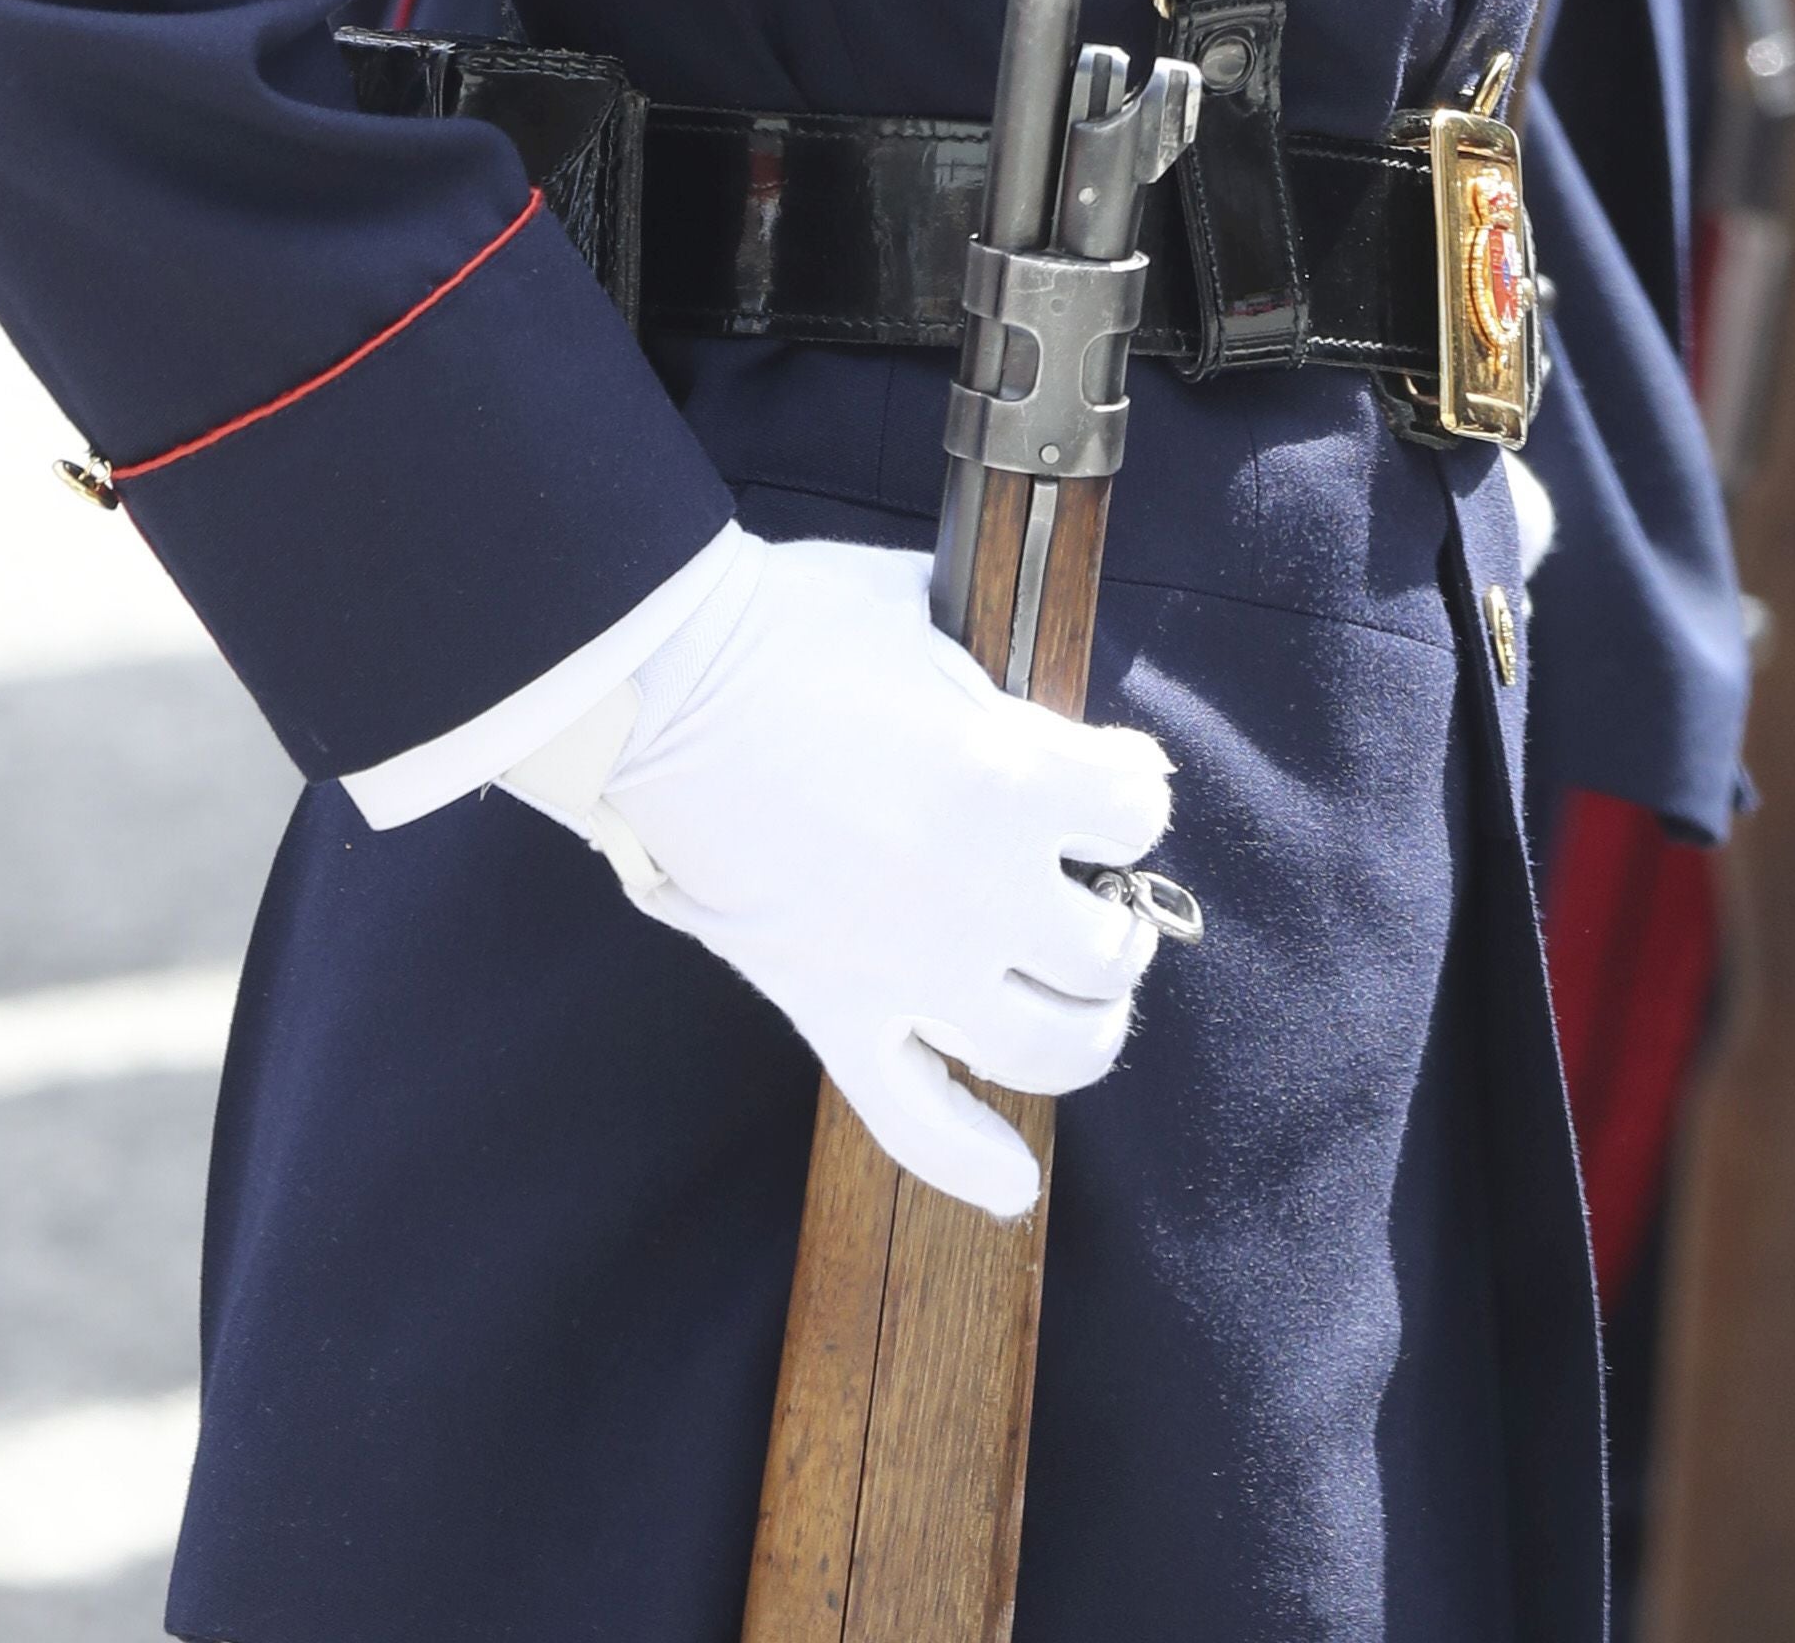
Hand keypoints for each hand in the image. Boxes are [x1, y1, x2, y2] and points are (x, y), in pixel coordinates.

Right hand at [500, 530, 1175, 1213]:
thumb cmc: (785, 627)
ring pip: (1049, 1048)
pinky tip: (1015, 1184)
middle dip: (1118, 916)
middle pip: (1108, 947)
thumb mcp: (921, 611)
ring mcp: (907, 968)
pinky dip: (970, 1161)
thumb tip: (1019, 679)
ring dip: (1086, 1026)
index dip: (1133, 790)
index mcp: (1010, 780)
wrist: (657, 686)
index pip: (1137, 814)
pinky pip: (913, 1119)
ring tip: (1081, 997)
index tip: (1116, 778)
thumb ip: (989, 666)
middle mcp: (977, 893)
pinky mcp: (832, 1008)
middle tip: (1097, 890)